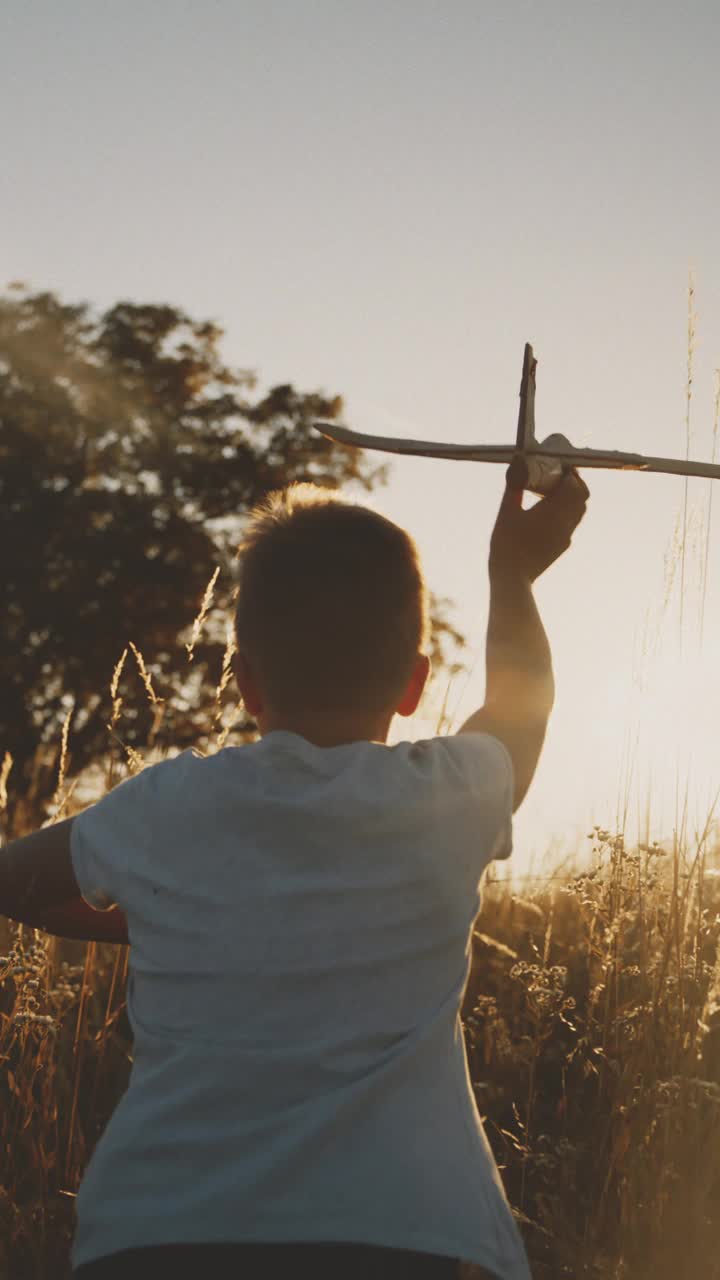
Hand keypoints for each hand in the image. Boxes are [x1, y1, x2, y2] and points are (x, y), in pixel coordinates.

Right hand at [489, 455, 588, 583]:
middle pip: (582, 496)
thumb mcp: (506, 512)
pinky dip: (566, 512)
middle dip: (574, 483)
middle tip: (559, 476)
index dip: (570, 472)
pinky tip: (549, 512)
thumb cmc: (506, 543)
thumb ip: (514, 487)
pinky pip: (572, 523)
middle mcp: (566, 522)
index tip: (559, 466)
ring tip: (554, 493)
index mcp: (554, 511)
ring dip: (572, 498)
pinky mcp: (562, 546)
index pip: (574, 485)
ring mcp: (566, 536)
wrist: (512, 576)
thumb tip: (517, 464)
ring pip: (579, 510)